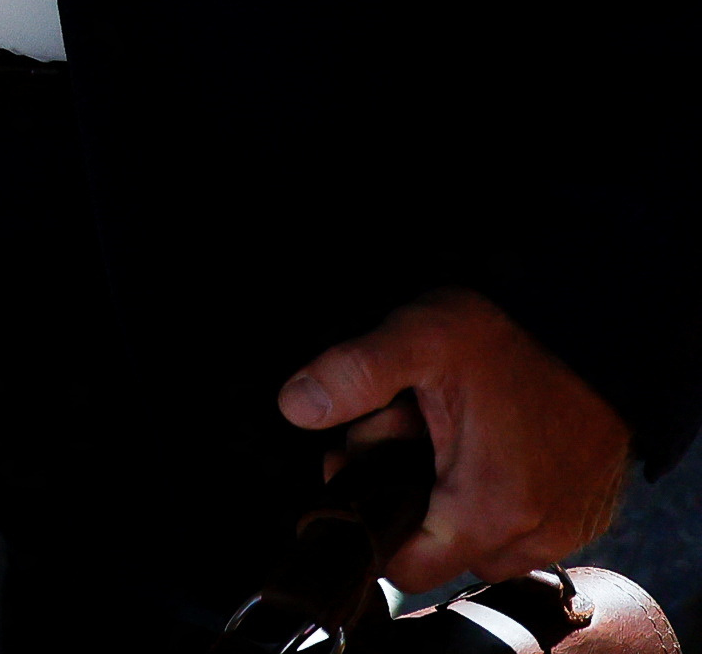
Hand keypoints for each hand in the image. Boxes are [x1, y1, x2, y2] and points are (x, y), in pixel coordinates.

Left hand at [277, 287, 628, 592]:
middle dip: (415, 504)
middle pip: (442, 553)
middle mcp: (534, 534)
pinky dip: (501, 497)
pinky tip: (490, 445)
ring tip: (454, 435)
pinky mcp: (587, 513)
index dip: (373, 525)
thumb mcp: (421, 338)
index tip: (368, 472)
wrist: (599, 328)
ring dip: (458, 502)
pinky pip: (527, 528)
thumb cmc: (512, 335)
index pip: (406, 568)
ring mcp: (567, 528)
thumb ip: (354, 374)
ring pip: (484, 543)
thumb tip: (297, 406)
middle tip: (413, 434)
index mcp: (486, 509)